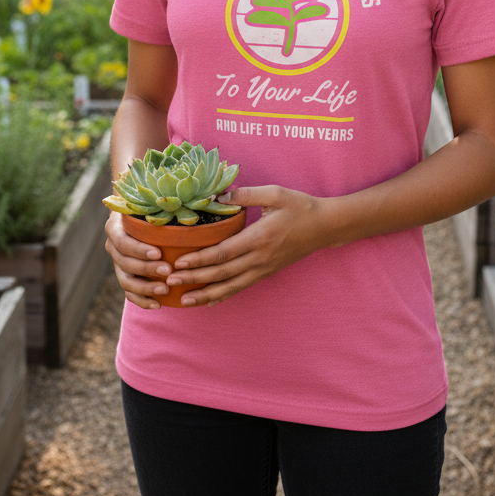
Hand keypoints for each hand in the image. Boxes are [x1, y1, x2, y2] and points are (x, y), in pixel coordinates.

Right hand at [104, 209, 175, 309]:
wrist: (141, 214)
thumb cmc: (149, 205)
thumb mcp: (149, 202)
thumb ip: (159, 205)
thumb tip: (182, 203)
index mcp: (116, 226)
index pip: (123, 241)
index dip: (139, 250)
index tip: (159, 253)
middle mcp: (113, 245)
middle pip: (125, 262)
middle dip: (146, 269)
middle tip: (168, 271)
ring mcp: (118, 262)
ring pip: (126, 280)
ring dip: (145, 288)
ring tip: (165, 290)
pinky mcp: (125, 275)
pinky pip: (129, 292)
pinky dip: (142, 300)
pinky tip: (158, 304)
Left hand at [165, 185, 332, 306]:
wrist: (325, 227)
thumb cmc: (299, 206)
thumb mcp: (274, 193)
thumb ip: (245, 194)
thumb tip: (217, 196)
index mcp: (259, 237)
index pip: (223, 252)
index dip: (199, 259)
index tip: (179, 262)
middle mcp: (260, 258)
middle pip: (222, 273)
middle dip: (194, 278)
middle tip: (169, 282)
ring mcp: (264, 268)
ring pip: (230, 286)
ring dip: (206, 294)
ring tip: (184, 300)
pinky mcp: (267, 272)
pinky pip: (241, 287)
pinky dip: (224, 295)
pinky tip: (209, 301)